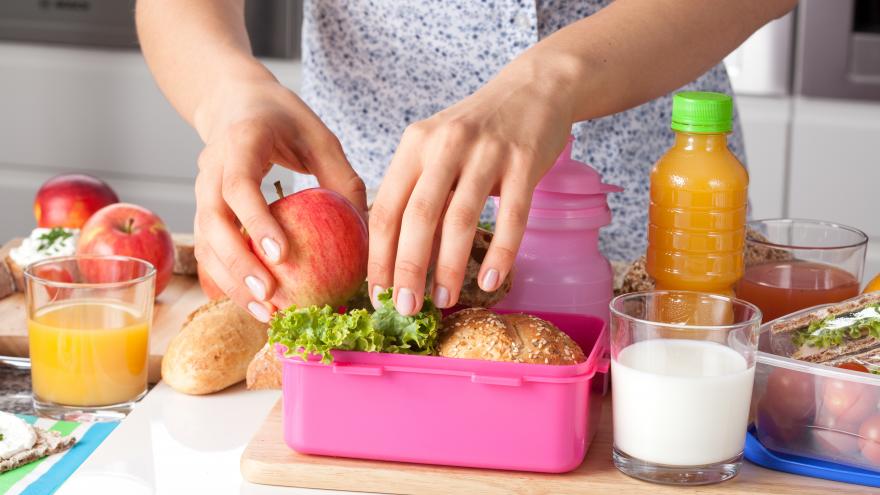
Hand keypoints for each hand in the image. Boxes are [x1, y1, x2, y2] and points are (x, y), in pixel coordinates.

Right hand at [193, 76, 366, 321]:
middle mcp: (211, 168)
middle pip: (214, 222)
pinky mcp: (204, 210)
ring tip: (265, 312)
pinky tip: (254, 304)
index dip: (256, 222)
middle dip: (239, 265)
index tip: (280, 256)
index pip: (239, 186)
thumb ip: (342, 178)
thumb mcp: (320, 137)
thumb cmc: (284, 119)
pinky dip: (227, 279)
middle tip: (271, 297)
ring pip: (205, 243)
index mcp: (240, 142)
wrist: (234, 102)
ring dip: (231, 281)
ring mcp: (201, 191)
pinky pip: (208, 250)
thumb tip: (367, 231)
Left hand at [368, 52, 577, 314]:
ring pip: (461, 219)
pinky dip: (500, 254)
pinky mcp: (524, 162)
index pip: (386, 208)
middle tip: (406, 309)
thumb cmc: (476, 131)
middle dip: (408, 269)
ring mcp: (486, 153)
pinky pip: (512, 217)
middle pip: (418, 217)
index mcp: (414, 145)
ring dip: (449, 267)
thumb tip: (396, 259)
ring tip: (443, 301)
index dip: (378, 256)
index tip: (377, 294)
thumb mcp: (436, 149)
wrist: (533, 90)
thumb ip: (417, 193)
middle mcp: (445, 146)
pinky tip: (489, 281)